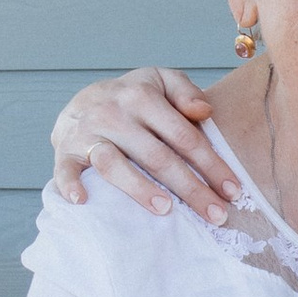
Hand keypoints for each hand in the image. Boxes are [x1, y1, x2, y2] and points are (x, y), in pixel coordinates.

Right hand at [49, 68, 227, 219]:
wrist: (81, 101)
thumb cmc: (132, 98)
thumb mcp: (160, 82)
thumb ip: (185, 92)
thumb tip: (204, 111)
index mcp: (142, 97)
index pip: (184, 136)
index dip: (211, 164)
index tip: (233, 191)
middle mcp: (114, 114)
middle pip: (157, 156)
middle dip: (190, 188)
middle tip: (216, 215)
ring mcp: (87, 134)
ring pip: (114, 165)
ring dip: (139, 189)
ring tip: (166, 210)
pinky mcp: (64, 151)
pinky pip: (64, 170)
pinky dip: (70, 185)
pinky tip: (83, 201)